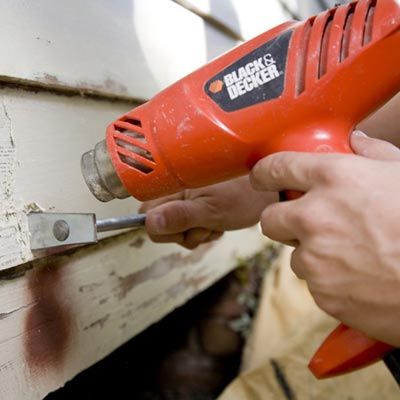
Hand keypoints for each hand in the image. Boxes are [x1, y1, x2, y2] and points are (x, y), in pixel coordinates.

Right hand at [140, 176, 276, 248]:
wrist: (268, 191)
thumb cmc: (243, 197)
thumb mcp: (211, 211)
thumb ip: (180, 217)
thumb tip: (149, 223)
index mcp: (173, 187)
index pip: (146, 216)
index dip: (164, 229)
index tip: (187, 227)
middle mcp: (175, 191)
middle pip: (160, 224)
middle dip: (183, 233)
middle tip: (205, 225)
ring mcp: (186, 198)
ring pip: (176, 229)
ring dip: (197, 232)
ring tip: (216, 221)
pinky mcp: (196, 205)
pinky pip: (190, 227)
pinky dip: (204, 230)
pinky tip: (219, 222)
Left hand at [250, 131, 399, 345]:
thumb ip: (373, 154)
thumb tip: (356, 141)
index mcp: (334, 178)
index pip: (276, 168)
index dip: (264, 172)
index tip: (260, 177)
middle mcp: (315, 217)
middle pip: (269, 218)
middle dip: (283, 219)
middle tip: (306, 222)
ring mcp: (315, 258)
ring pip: (294, 254)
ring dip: (313, 253)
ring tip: (351, 254)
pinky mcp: (323, 293)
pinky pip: (315, 284)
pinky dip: (331, 281)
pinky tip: (361, 276)